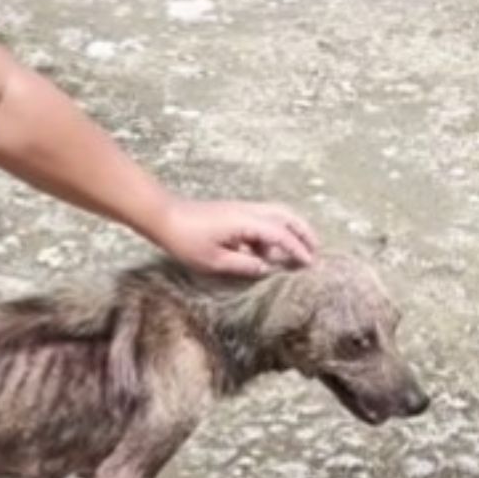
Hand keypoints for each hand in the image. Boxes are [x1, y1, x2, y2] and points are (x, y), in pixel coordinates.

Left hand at [149, 196, 317, 276]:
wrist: (164, 217)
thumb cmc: (186, 240)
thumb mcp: (214, 261)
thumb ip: (244, 265)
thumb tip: (266, 268)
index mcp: (247, 222)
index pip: (281, 235)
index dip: (297, 249)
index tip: (309, 263)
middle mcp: (249, 211)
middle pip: (287, 216)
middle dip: (304, 232)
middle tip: (314, 251)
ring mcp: (242, 209)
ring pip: (276, 215)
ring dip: (289, 231)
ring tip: (294, 254)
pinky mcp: (234, 212)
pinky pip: (262, 219)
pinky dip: (271, 233)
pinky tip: (265, 254)